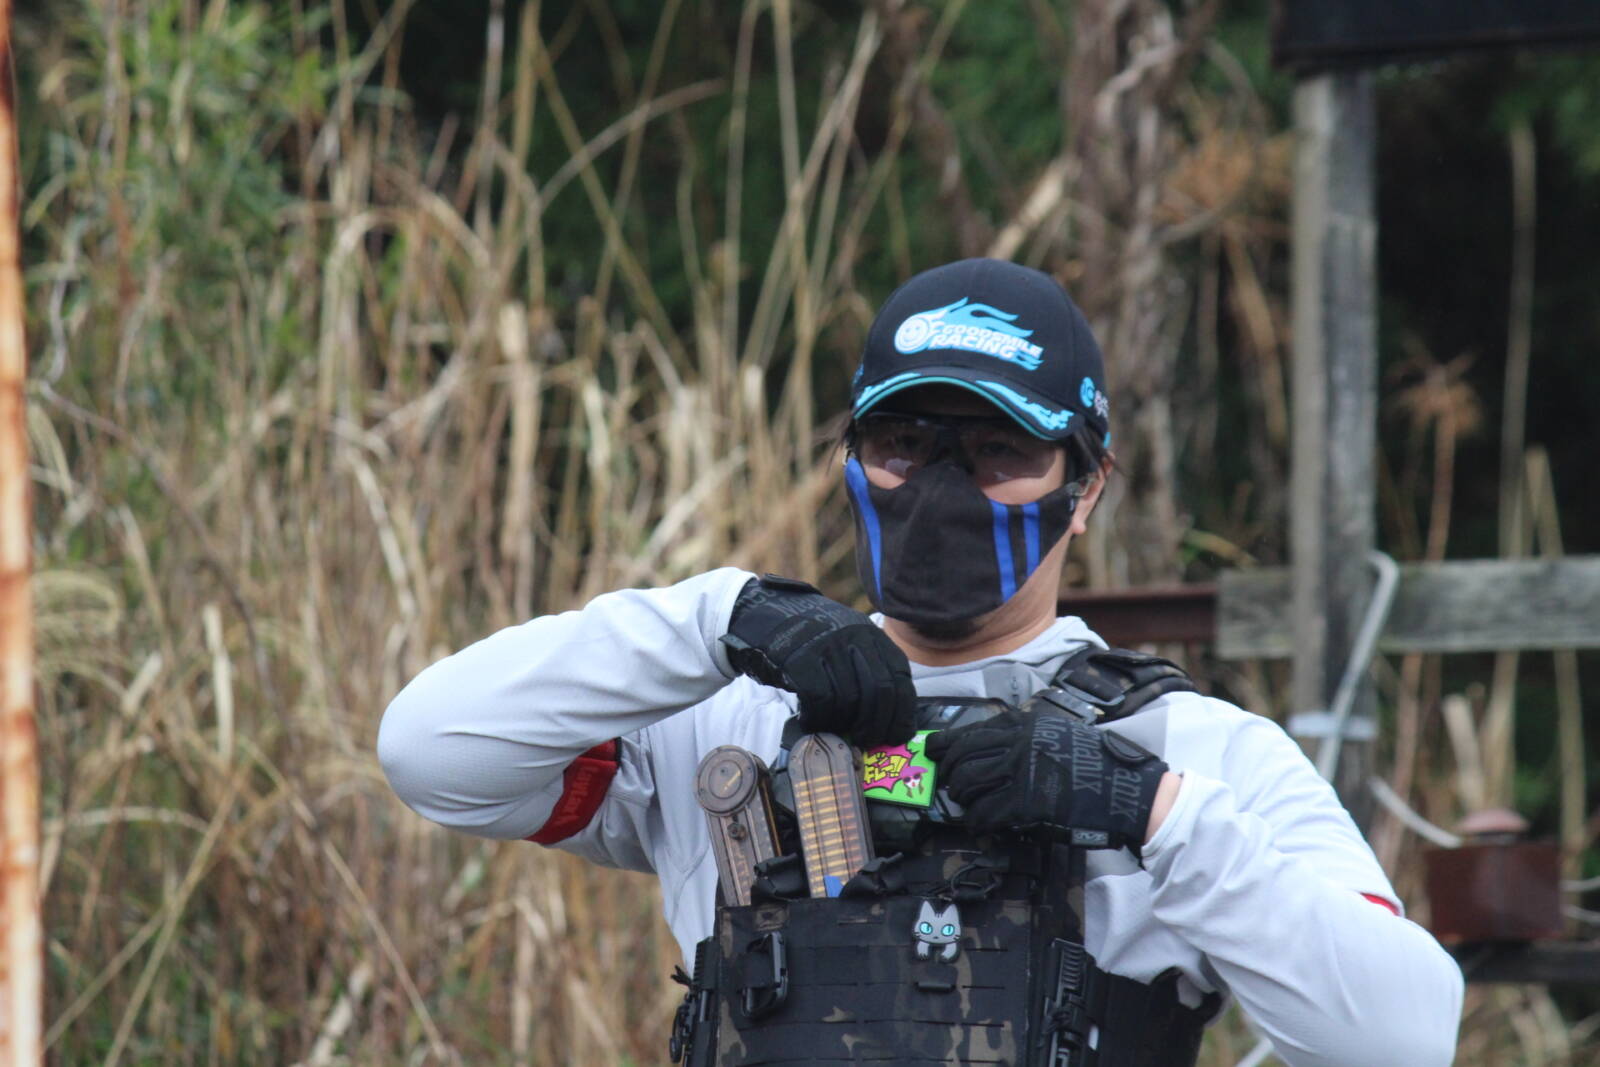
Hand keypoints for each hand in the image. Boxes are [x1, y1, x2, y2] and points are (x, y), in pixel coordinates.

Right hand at [720, 575, 915, 746]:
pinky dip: (818, 718)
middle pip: (880, 691)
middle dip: (876, 724)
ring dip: (843, 724)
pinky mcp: (800, 659)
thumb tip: (886, 717)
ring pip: (850, 699)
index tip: (896, 735)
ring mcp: (826, 646)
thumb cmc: (805, 638)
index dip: (901, 712)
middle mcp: (853, 636)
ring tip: (833, 730)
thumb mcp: (844, 640)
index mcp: (869, 633)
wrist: (760, 614)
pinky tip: (809, 721)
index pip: (899, 677)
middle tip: (866, 741)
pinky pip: (820, 699)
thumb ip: (865, 668)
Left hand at [923, 708, 1168, 854]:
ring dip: (962, 797)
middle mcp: (1018, 744)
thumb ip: (1023, 737)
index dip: (943, 744)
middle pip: (961, 757)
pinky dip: (977, 819)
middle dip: (948, 774)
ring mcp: (1022, 772)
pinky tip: (980, 822)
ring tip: (968, 804)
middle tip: (949, 785)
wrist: (1127, 790)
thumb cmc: (1094, 765)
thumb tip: (987, 748)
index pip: (969, 732)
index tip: (931, 751)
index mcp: (1025, 725)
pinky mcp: (1027, 803)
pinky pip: (985, 812)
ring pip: (967, 783)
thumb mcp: (1057, 734)